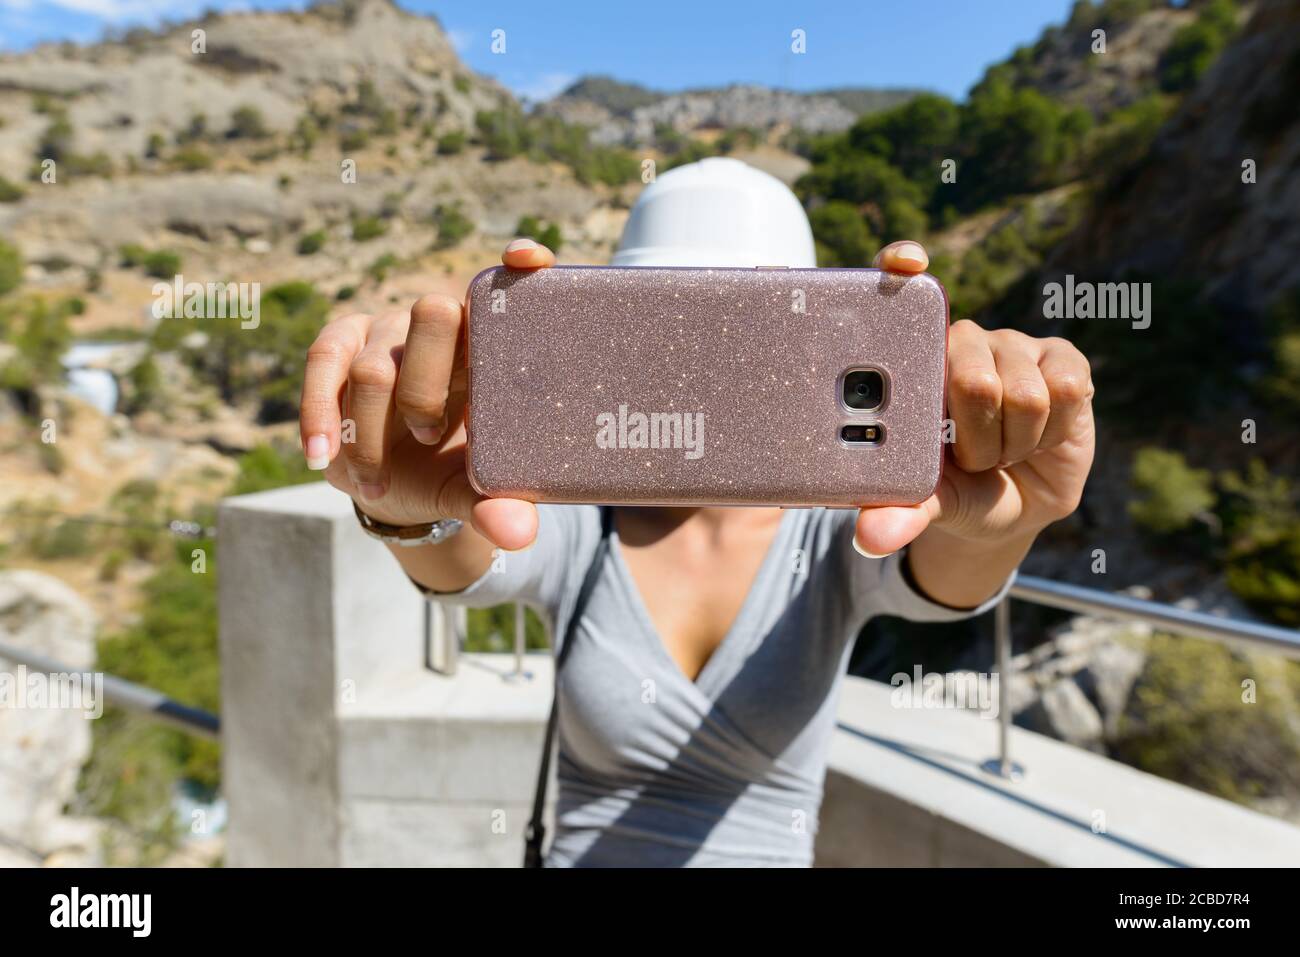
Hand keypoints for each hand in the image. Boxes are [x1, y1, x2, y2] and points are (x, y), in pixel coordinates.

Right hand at [298, 238, 554, 550]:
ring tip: (378, 482)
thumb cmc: (452, 471)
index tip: (528, 263)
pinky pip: (323, 363)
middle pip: (434, 313)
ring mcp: (389, 331)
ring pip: (376, 362)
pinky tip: (322, 456)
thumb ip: (498, 506)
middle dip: (428, 383)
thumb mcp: (476, 491)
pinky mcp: (340, 344)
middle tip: (429, 437)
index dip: (523, 267)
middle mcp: (443, 325)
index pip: (515, 288)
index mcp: (493, 346)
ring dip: (374, 428)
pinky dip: (319, 414)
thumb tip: (519, 536)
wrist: (395, 487)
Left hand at [854, 240, 1095, 556]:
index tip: (905, 262)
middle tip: (969, 455)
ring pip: (1022, 391)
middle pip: (971, 370)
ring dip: (1011, 443)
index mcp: (908, 360)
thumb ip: (897, 514)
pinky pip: (1065, 387)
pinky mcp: (1061, 358)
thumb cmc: (951, 490)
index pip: (898, 286)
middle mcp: (958, 340)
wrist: (1007, 508)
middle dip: (974, 437)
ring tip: (999, 452)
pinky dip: (1051, 430)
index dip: (900, 264)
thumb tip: (871, 540)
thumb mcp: (924, 503)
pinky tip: (1039, 437)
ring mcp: (1011, 344)